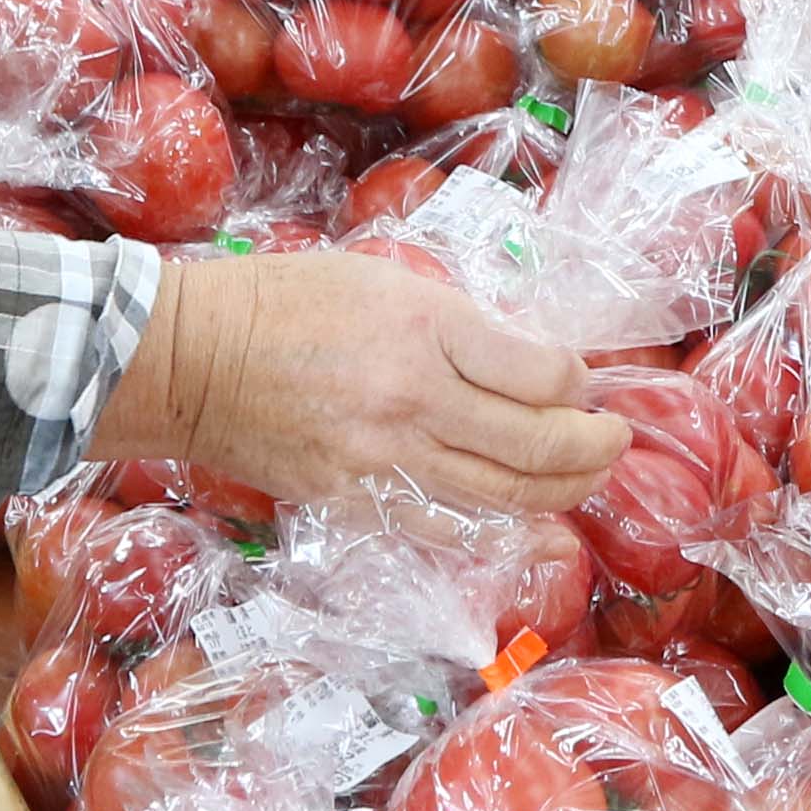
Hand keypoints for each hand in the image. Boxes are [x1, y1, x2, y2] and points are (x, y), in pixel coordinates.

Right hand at [97, 248, 622, 517]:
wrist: (193, 359)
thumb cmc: (285, 301)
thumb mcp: (385, 279)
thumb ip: (458, 323)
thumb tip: (528, 362)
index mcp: (426, 329)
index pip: (543, 371)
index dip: (580, 380)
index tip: (584, 379)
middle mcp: (415, 399)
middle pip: (539, 443)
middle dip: (596, 446)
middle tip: (617, 438)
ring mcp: (384, 460)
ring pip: (505, 495)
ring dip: (564, 492)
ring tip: (588, 478)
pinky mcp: (355, 501)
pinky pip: (446, 528)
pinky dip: (499, 531)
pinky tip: (533, 528)